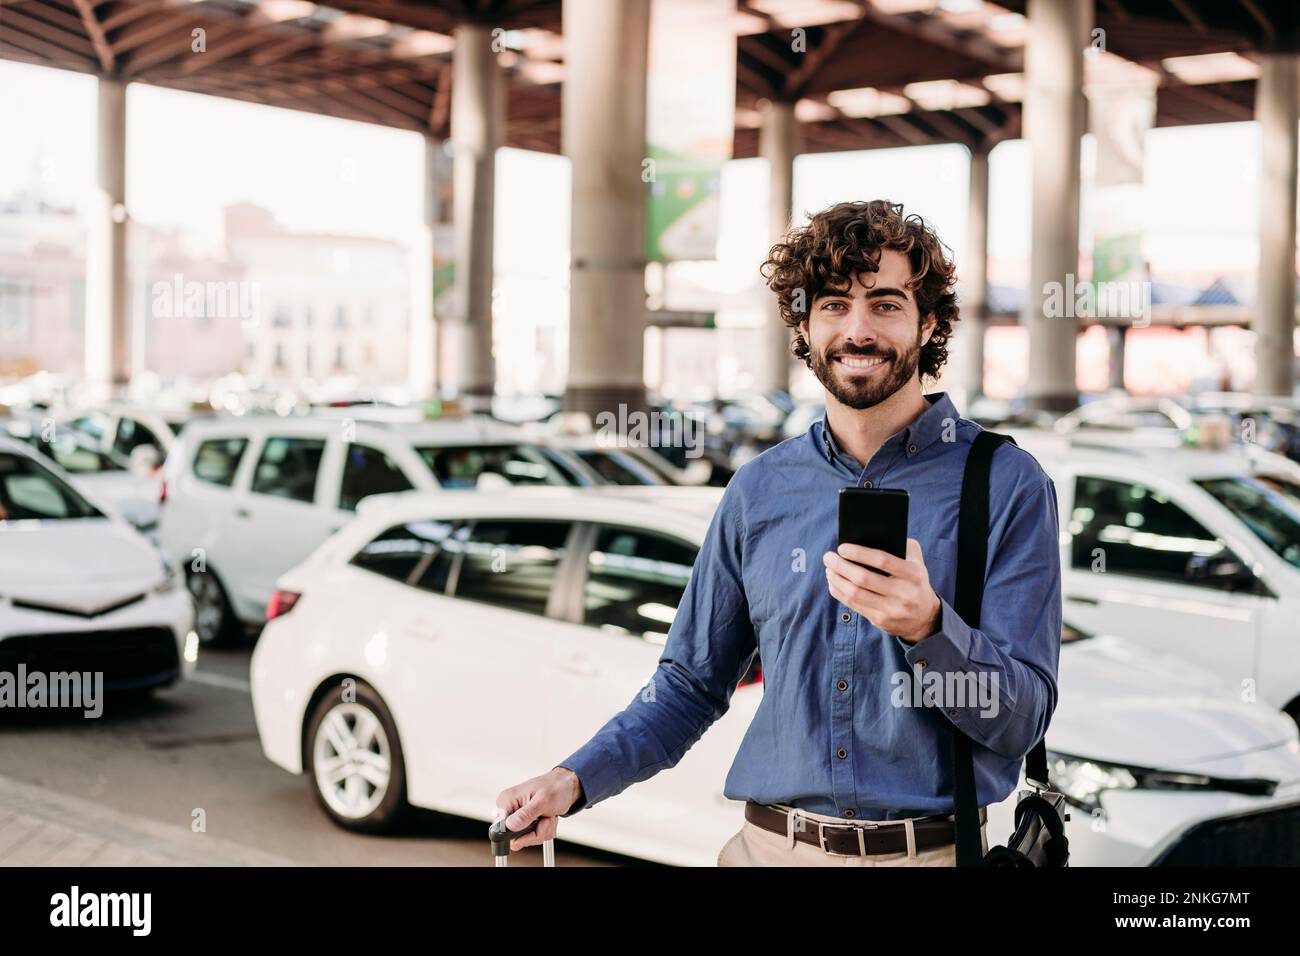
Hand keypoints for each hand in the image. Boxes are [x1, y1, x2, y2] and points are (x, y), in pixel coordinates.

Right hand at [493, 767, 581, 850]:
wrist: (567, 787)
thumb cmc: (555, 787)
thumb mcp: (542, 801)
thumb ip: (526, 814)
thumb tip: (510, 826)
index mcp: (507, 801)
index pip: (501, 829)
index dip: (519, 833)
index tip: (534, 825)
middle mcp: (510, 809)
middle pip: (514, 838)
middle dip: (535, 833)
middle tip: (545, 819)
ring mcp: (518, 817)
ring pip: (525, 839)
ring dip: (542, 831)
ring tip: (548, 816)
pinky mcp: (525, 823)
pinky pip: (532, 837)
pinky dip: (544, 831)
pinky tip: (548, 818)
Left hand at [823, 538, 940, 643]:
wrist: (924, 617)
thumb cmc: (914, 582)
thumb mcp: (917, 563)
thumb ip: (903, 546)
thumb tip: (874, 536)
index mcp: (913, 575)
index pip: (882, 561)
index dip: (859, 553)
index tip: (842, 548)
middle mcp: (903, 593)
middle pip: (863, 578)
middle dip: (841, 566)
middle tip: (828, 557)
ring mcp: (891, 609)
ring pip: (855, 594)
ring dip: (837, 579)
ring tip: (829, 569)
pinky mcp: (880, 620)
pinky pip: (853, 605)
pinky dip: (839, 592)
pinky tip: (833, 582)